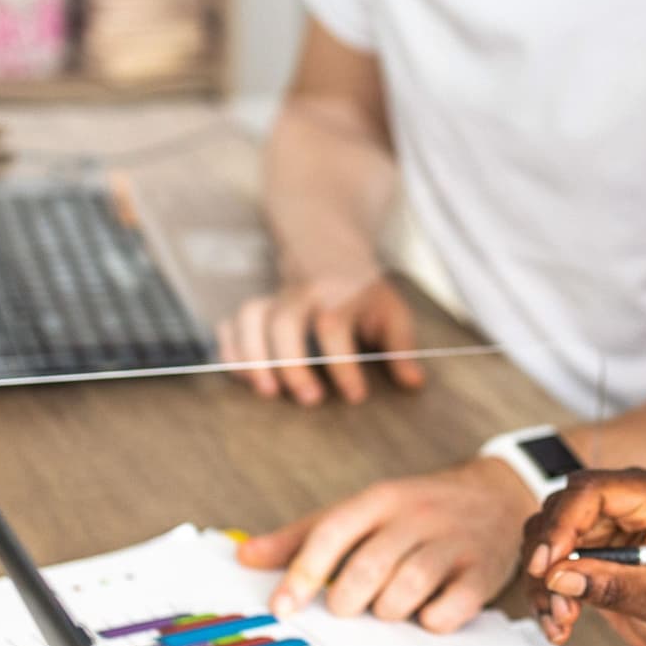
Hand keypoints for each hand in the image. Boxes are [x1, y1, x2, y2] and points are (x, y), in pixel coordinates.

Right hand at [216, 272, 423, 404]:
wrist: (326, 245)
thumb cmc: (362, 289)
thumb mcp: (390, 309)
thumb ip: (401, 347)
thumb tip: (414, 383)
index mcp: (339, 291)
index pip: (334, 326)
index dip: (343, 364)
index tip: (355, 396)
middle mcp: (301, 292)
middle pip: (285, 323)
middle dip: (292, 364)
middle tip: (310, 400)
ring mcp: (273, 297)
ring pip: (250, 319)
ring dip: (253, 357)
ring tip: (268, 393)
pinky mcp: (256, 306)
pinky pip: (231, 323)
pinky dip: (230, 350)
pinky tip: (241, 377)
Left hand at [241, 457, 533, 629]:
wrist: (497, 494)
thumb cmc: (416, 512)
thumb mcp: (364, 510)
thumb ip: (306, 536)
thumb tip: (246, 558)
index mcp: (381, 499)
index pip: (332, 532)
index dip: (302, 573)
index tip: (282, 608)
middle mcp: (417, 516)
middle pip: (367, 568)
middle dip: (347, 600)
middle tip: (350, 606)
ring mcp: (454, 543)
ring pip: (406, 590)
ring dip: (389, 611)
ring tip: (390, 606)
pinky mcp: (483, 571)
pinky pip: (449, 611)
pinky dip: (432, 621)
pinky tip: (428, 612)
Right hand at [520, 469, 645, 645]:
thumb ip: (614, 586)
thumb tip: (561, 577)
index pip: (592, 491)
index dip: (562, 524)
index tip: (546, 564)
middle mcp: (622, 502)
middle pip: (560, 510)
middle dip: (550, 560)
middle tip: (558, 602)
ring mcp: (601, 523)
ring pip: (544, 537)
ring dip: (543, 583)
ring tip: (563, 620)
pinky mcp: (584, 547)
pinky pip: (545, 561)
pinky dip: (544, 594)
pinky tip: (559, 623)